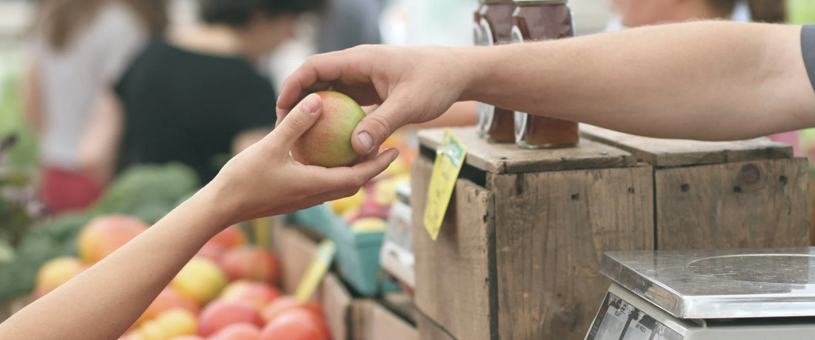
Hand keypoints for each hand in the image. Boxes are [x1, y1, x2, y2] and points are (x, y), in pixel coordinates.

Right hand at [206, 93, 399, 225]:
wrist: (220, 208)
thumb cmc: (244, 179)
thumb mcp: (271, 146)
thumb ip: (296, 124)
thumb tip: (318, 100)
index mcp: (315, 185)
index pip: (357, 177)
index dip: (378, 165)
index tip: (395, 151)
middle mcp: (313, 196)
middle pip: (352, 183)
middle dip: (370, 167)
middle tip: (385, 147)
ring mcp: (302, 199)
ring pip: (336, 185)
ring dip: (351, 170)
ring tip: (360, 149)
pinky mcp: (291, 197)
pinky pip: (319, 183)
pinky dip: (330, 170)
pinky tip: (324, 153)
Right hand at [276, 45, 475, 155]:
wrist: (459, 73)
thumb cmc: (436, 82)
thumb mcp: (409, 105)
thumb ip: (382, 124)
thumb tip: (356, 149)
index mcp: (360, 60)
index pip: (315, 67)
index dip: (293, 86)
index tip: (281, 109)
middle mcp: (358, 66)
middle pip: (316, 80)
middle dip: (298, 102)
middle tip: (284, 129)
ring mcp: (364, 78)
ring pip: (330, 93)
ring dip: (315, 112)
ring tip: (301, 138)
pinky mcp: (372, 91)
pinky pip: (346, 104)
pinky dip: (335, 119)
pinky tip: (331, 143)